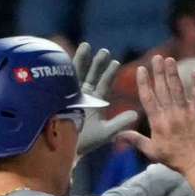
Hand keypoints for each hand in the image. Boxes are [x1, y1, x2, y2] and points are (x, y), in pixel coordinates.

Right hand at [72, 42, 137, 156]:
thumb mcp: (106, 132)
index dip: (109, 73)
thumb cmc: (85, 143)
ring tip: (87, 46)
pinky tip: (67, 55)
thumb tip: (136, 114)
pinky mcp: (58, 96)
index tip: (115, 62)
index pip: (104, 85)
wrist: (63, 149)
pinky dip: (64, 68)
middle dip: (97, 63)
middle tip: (104, 51)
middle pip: (91, 76)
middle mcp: (83, 97)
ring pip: (77, 74)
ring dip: (82, 60)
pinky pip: (61, 79)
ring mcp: (70, 95)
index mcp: (95, 103)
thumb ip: (120, 122)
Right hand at [120, 55, 194, 189]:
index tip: (141, 69)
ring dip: (173, 73)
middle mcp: (170, 114)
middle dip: (158, 72)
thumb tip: (118, 135)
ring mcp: (185, 113)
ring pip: (177, 89)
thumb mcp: (152, 151)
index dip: (144, 83)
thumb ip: (136, 140)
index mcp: (157, 122)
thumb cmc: (175, 159)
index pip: (148, 98)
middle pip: (162, 89)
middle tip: (156, 57)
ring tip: (170, 59)